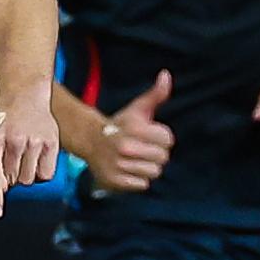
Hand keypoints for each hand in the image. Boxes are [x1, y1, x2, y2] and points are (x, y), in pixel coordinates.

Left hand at [0, 85, 60, 218]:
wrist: (24, 98)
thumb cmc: (2, 126)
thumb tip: (4, 189)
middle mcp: (15, 139)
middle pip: (13, 181)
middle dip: (10, 176)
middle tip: (10, 157)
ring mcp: (35, 140)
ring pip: (30, 180)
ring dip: (25, 175)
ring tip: (22, 155)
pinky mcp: (52, 142)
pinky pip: (46, 176)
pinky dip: (40, 174)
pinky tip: (35, 158)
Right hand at [81, 70, 173, 192]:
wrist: (91, 141)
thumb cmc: (121, 125)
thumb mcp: (138, 108)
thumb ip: (156, 94)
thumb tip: (166, 75)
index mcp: (133, 128)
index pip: (168, 140)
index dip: (162, 138)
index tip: (151, 136)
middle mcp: (125, 147)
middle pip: (163, 158)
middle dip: (156, 153)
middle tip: (143, 149)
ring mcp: (118, 165)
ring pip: (154, 172)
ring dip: (147, 167)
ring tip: (135, 159)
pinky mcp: (114, 180)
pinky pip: (143, 184)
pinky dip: (138, 179)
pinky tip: (129, 170)